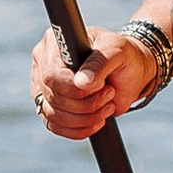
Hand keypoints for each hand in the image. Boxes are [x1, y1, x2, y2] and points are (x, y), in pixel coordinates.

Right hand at [31, 22, 156, 138]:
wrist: (130, 73)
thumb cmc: (123, 56)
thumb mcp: (117, 51)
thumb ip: (99, 63)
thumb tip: (81, 83)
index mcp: (54, 43)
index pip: (52, 74)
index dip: (75, 88)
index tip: (101, 84)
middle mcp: (43, 64)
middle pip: (53, 97)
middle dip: (86, 103)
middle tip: (109, 92)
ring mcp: (43, 87)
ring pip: (53, 115)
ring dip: (86, 117)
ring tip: (107, 104)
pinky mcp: (49, 107)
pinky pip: (55, 127)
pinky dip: (80, 129)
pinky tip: (98, 120)